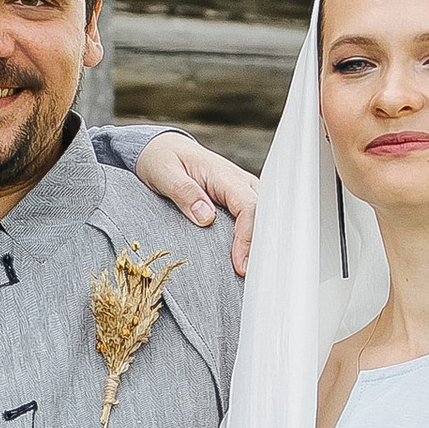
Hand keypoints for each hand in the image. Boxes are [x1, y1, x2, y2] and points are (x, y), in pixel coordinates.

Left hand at [134, 130, 260, 277]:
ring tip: (257, 276)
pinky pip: (256, 220)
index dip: (247, 238)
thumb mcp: (164, 172)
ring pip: (265, 219)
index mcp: (224, 175)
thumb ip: (185, 192)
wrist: (163, 148)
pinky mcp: (240, 201)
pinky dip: (256, 241)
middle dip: (262, 248)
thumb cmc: (162, 159)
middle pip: (265, 216)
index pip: (248, 207)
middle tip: (255, 279)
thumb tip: (206, 217)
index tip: (240, 265)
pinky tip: (251, 262)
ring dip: (262, 246)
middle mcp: (240, 182)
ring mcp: (244, 191)